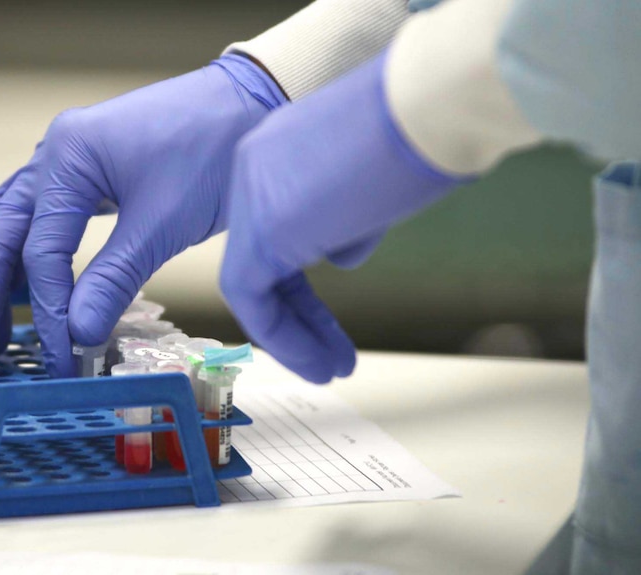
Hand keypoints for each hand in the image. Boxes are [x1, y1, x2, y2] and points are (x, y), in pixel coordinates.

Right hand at [0, 55, 285, 378]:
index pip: (40, 250)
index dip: (48, 313)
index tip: (63, 360)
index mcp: (67, 157)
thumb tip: (77, 335)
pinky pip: (41, 222)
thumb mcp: (164, 223)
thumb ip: (114, 278)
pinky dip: (28, 261)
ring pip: (12, 228)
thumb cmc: (215, 152)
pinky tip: (24, 294)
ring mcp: (66, 162)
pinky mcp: (86, 175)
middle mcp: (53, 155)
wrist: (253, 103)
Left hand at [221, 50, 465, 382]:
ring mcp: (253, 196)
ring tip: (330, 369)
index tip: (327, 319)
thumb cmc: (424, 128)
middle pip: (264, 257)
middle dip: (300, 314)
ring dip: (294, 334)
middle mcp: (256, 169)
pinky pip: (254, 296)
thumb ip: (349, 216)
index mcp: (280, 150)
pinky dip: (284, 336)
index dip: (302, 281)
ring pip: (255, 279)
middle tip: (329, 354)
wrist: (431, 104)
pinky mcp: (261, 227)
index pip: (280, 228)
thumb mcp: (378, 180)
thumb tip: (340, 250)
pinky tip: (318, 362)